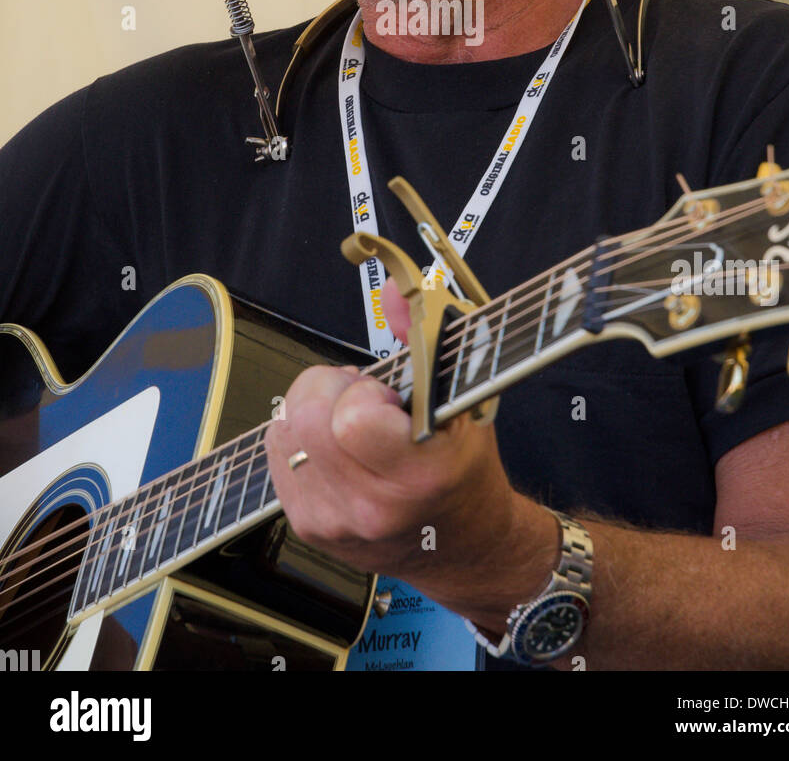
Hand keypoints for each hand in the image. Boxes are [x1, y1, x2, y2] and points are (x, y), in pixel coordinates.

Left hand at [264, 279, 556, 614]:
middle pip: (305, 415)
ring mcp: (332, 520)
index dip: (362, 392)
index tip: (388, 397)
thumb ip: (424, 337)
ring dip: (313, 412)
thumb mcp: (464, 398)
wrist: (464, 546)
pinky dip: (301, 437)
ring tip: (355, 424)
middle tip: (368, 401)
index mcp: (416, 476)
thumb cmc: (466, 468)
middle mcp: (369, 507)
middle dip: (331, 390)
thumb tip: (391, 288)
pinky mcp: (307, 526)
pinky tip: (339, 447)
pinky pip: (276, 452)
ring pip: (282, 429)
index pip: (350, 418)